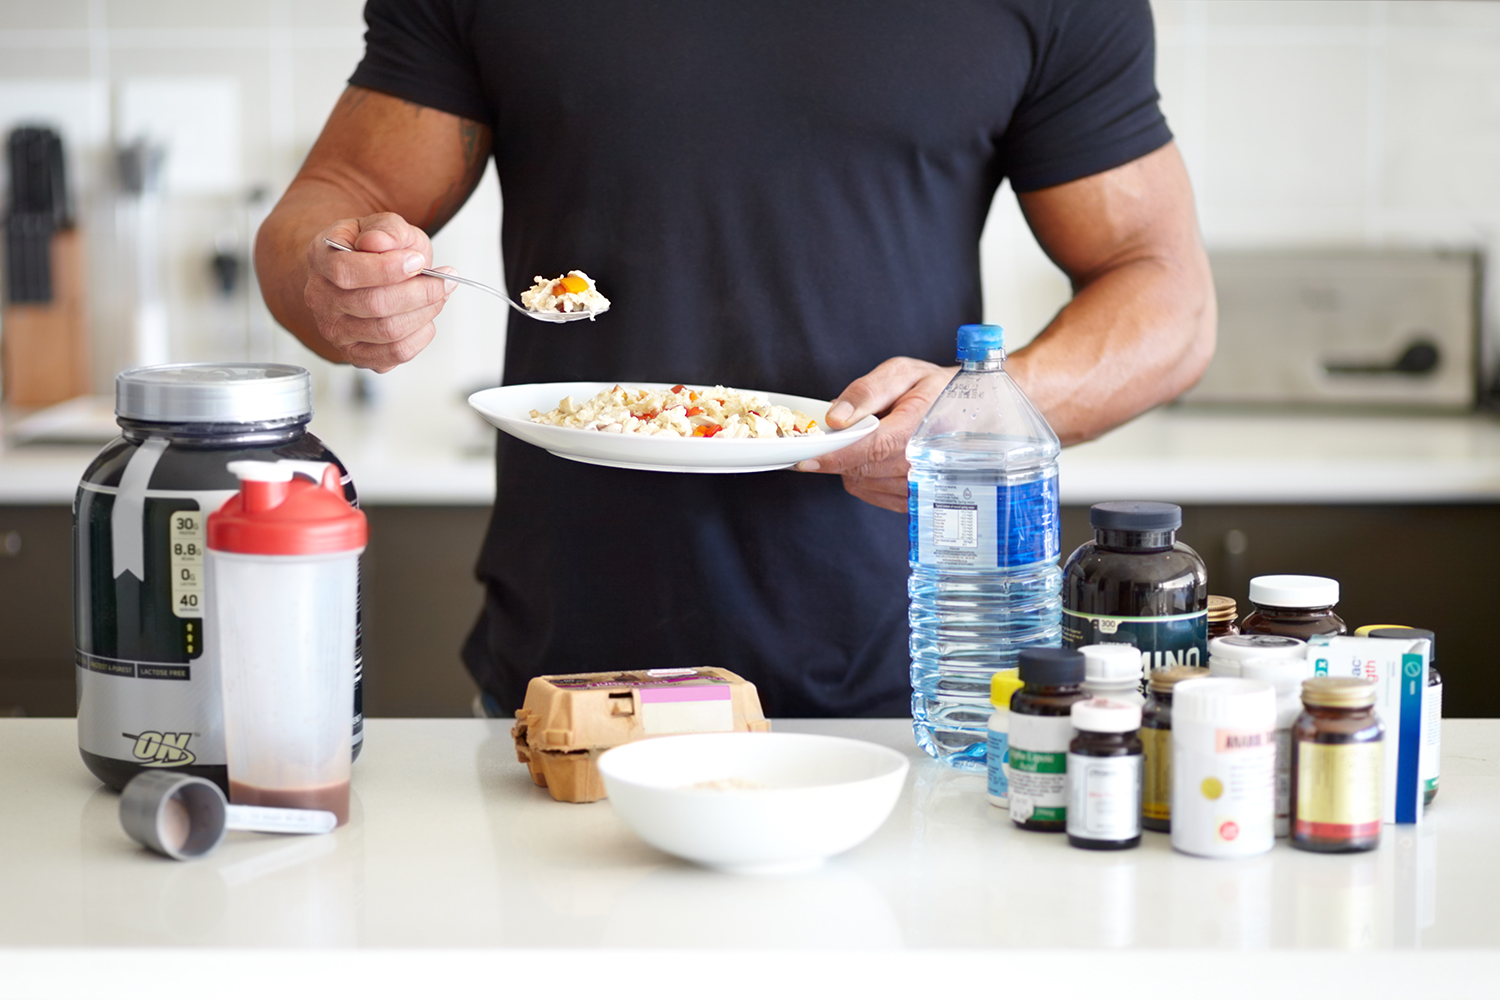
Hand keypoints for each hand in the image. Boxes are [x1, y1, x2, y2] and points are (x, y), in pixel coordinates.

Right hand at [304, 213, 456, 372]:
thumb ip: (386, 229)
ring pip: (389, 331)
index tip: (418, 261)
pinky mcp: (357, 354)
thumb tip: (378, 242)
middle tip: (442, 281)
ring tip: (438, 296)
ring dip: (425, 312)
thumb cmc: (376, 250)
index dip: (388, 268)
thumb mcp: (385, 227)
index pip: (346, 271)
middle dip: (419, 292)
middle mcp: (321, 298)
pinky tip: (424, 317)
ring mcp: (336, 330)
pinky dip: (421, 335)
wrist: (367, 271)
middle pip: (374, 304)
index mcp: (321, 259)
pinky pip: (396, 353)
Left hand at [797, 357, 956, 512]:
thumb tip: (836, 418)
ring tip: (870, 438)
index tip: (806, 459)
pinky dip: (863, 478)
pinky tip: (874, 458)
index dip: (836, 456)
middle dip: (840, 453)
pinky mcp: (916, 499)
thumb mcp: (902, 373)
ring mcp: (922, 486)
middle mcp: (924, 463)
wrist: (974, 411)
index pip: (871, 450)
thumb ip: (867, 392)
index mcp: (920, 429)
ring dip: (852, 464)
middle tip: (839, 431)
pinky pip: (874, 495)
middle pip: (862, 470)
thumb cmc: (936, 388)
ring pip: (863, 484)